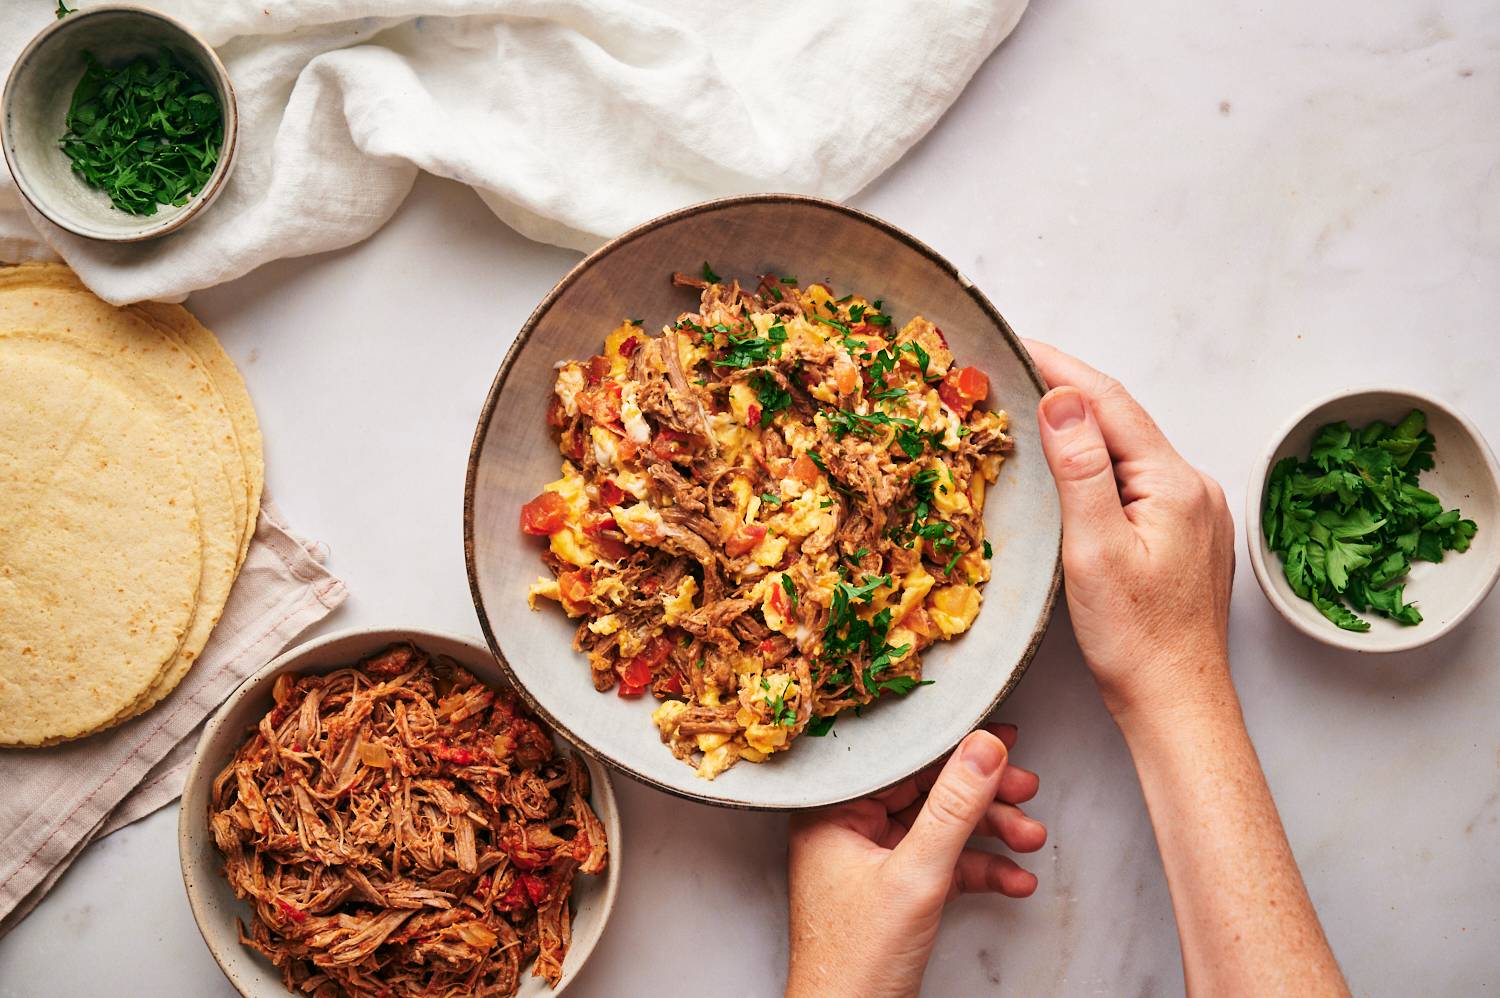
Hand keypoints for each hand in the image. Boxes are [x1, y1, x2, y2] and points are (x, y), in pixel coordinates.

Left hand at [785, 725, 1044, 997]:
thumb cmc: (856, 961)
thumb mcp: (917, 874)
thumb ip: (953, 807)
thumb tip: (983, 748)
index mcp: (832, 811)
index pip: (900, 761)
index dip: (954, 748)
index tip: (1000, 739)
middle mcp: (848, 829)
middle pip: (927, 793)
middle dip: (984, 797)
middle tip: (1025, 789)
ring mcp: (873, 861)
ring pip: (942, 829)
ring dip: (991, 834)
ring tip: (1031, 839)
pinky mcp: (896, 891)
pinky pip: (944, 866)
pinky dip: (981, 870)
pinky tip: (1016, 879)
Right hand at [1025, 340, 1235, 721]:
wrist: (1177, 702)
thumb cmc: (1135, 639)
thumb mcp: (1095, 549)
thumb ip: (1081, 468)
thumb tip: (1063, 398)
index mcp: (1175, 482)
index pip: (1111, 402)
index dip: (1061, 366)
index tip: (1017, 342)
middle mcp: (1195, 488)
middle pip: (1124, 420)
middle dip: (1070, 389)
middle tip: (1015, 370)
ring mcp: (1196, 513)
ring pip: (1131, 451)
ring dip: (1085, 426)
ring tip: (1034, 409)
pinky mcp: (1187, 537)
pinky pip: (1139, 480)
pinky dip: (1101, 462)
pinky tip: (1074, 469)